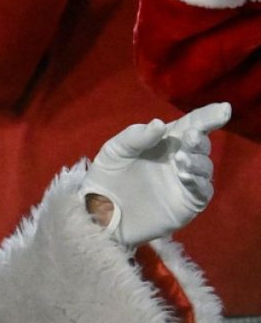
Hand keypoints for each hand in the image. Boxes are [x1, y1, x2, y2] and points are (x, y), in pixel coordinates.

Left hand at [80, 102, 230, 246]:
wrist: (100, 213)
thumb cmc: (107, 177)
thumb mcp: (115, 151)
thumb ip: (135, 137)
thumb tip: (160, 124)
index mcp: (164, 141)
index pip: (191, 124)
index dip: (209, 116)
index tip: (223, 109)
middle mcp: (179, 158)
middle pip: (200, 144)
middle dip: (199, 139)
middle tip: (191, 136)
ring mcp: (185, 181)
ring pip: (204, 166)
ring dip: (197, 160)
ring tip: (180, 159)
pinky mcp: (187, 203)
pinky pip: (202, 191)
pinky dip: (198, 182)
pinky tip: (185, 175)